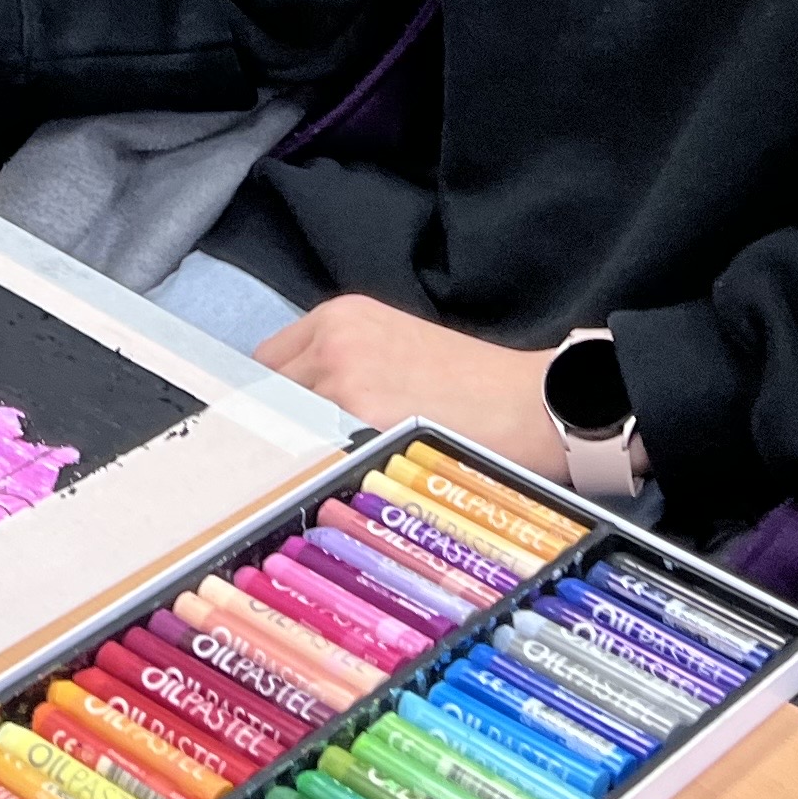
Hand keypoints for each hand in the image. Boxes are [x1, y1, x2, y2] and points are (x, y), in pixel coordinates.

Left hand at [252, 296, 566, 479]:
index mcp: (341, 316)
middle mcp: (333, 342)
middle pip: (267, 397)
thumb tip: (289, 408)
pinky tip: (347, 481)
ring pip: (284, 430)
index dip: (273, 401)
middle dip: (282, 429)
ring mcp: (341, 382)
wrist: (531, 405)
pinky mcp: (358, 423)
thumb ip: (340, 363)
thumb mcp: (395, 347)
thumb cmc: (473, 385)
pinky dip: (319, 471)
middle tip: (310, 459)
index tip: (281, 429)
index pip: (266, 363)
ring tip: (337, 472)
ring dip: (299, 454)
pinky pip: (312, 456)